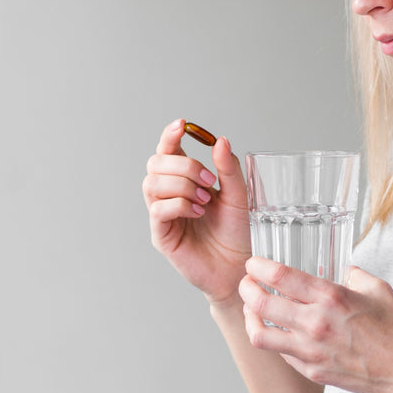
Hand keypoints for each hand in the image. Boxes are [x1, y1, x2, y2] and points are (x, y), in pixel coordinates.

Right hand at [143, 119, 250, 305]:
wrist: (240, 267)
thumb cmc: (237, 232)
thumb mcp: (238, 196)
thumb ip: (228, 169)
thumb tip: (220, 140)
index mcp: (184, 179)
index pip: (168, 150)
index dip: (170, 135)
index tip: (182, 125)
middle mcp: (169, 193)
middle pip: (155, 163)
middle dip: (183, 164)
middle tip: (208, 179)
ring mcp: (162, 214)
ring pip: (152, 183)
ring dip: (181, 185)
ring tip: (205, 199)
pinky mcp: (161, 235)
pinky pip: (158, 209)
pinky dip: (179, 205)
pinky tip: (198, 212)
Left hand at [238, 257, 392, 392]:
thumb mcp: (378, 289)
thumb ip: (354, 273)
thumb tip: (342, 268)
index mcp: (331, 297)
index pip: (279, 276)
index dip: (258, 266)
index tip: (253, 263)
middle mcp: (316, 323)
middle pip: (260, 302)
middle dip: (246, 288)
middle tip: (247, 282)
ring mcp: (311, 350)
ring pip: (259, 335)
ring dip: (250, 317)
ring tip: (252, 309)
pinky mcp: (312, 370)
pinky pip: (280, 353)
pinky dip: (274, 338)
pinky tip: (279, 330)